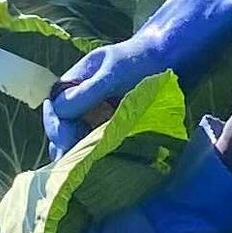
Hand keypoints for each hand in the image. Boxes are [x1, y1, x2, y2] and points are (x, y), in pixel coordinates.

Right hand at [41, 0, 231, 156]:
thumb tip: (59, 112)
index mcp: (76, 82)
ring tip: (85, 174)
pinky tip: (103, 170)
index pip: (56, 109)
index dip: (58, 127)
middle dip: (66, 148)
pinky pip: (102, 146)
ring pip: (80, 141)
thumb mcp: (113, 73)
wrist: (176, 58)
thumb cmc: (143, 60)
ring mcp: (100, 116)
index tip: (69, 142)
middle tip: (75, 167)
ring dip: (81, 157)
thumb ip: (87, 92)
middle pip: (64, 129)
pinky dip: (99, 158)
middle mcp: (84, 100)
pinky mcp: (118, 128)